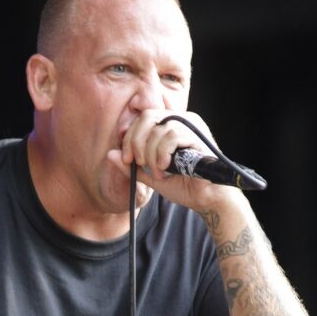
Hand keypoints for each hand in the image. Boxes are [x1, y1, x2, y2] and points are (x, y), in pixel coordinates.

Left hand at [108, 109, 238, 210]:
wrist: (206, 199)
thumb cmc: (183, 186)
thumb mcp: (150, 177)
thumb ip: (131, 166)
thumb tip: (110, 154)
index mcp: (170, 127)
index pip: (143, 119)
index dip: (130, 138)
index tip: (128, 160)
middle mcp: (181, 121)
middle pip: (147, 116)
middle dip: (137, 142)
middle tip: (138, 163)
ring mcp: (191, 125)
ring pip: (159, 127)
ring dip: (152, 153)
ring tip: (159, 171)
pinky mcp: (198, 134)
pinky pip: (172, 135)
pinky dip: (163, 153)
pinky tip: (166, 167)